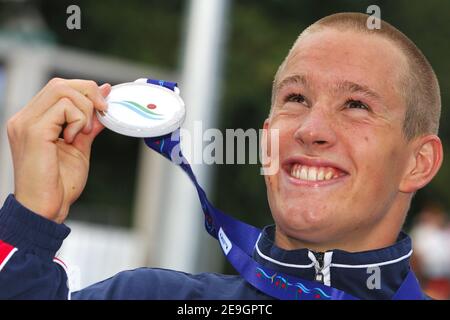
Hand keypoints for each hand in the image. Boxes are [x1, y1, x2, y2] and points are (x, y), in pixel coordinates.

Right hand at [6, 78, 111, 222]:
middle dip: (89, 94)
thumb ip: (88, 124)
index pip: (58, 88)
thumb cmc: (59, 184)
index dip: (85, 91)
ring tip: (81, 134)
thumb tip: (103, 100)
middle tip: (102, 114)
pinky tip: (74, 139)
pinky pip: (64, 108)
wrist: (45, 209)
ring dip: (84, 110)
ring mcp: (26, 123)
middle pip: (60, 84)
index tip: (104, 106)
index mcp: (32, 121)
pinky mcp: (34, 131)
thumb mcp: (80, 147)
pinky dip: (78, 120)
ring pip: (63, 90)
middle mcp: (24, 118)